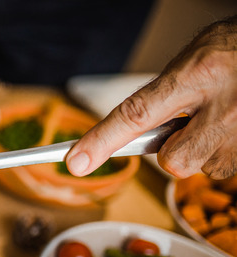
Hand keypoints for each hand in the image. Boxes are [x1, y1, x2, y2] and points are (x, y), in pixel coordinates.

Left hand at [67, 16, 236, 179]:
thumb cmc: (234, 50)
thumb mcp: (194, 60)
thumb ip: (163, 96)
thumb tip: (132, 131)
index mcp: (196, 76)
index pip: (137, 114)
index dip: (102, 142)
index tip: (75, 163)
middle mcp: (222, 108)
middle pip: (174, 161)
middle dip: (175, 150)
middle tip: (192, 122)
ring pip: (203, 166)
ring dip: (206, 148)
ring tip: (225, 115)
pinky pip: (226, 166)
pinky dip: (226, 149)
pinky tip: (236, 123)